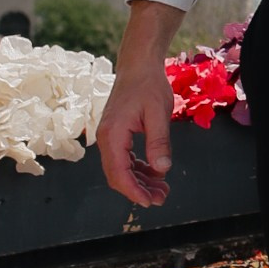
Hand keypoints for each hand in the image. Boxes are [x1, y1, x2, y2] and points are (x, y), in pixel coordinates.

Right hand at [97, 0, 179, 206]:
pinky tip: (156, 173)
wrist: (138, 65)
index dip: (134, 191)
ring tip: (162, 189)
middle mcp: (106, 139)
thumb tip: (162, 170)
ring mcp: (109, 137)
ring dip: (140, 181)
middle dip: (138, 189)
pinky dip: (138, 168)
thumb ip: (159, 142)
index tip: (150, 202)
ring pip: (121, 169)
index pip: (119, 172)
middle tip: (162, 198)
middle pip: (117, 175)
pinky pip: (124, 159)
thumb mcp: (159, 113)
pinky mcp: (116, 135)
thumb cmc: (149, 85)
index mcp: (112, 135)